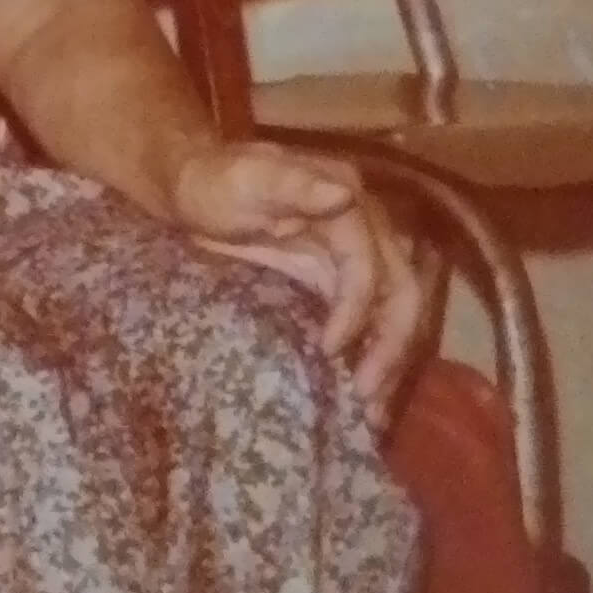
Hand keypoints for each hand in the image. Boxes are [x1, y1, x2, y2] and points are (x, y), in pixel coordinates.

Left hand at [170, 140, 434, 430]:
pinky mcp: (337, 283)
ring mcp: (353, 259)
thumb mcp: (244, 178)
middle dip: (391, 346)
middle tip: (367, 397)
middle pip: (400, 293)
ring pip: (392, 313)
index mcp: (347, 204)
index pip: (368, 265)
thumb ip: (293, 184)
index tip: (329, 350)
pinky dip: (369, 355)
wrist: (192, 189)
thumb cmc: (213, 181)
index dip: (356, 309)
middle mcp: (364, 231)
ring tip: (373, 415)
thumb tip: (345, 195)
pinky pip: (368, 321)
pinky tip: (359, 392)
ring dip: (389, 361)